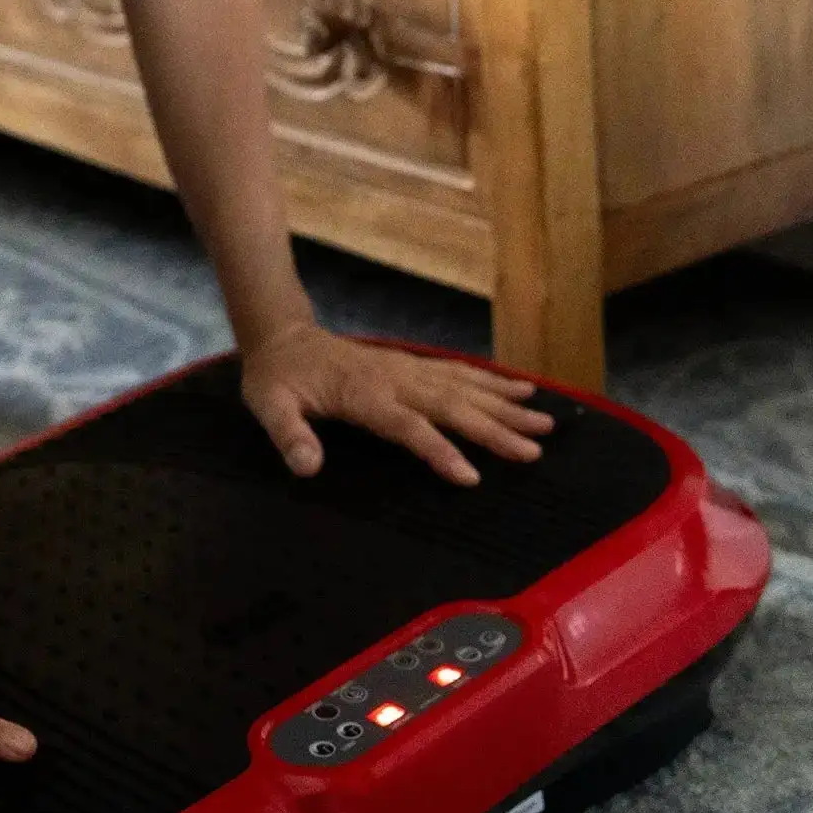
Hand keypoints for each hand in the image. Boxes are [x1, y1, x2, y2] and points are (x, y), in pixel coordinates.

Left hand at [240, 320, 554, 485]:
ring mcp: (405, 369)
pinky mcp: (410, 365)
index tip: (471, 476)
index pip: (407, 426)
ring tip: (545, 419)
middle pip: (450, 405)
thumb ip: (289, 435)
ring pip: (462, 387)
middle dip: (495, 428)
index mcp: (363, 395)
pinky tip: (517, 389)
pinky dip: (490, 381)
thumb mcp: (268, 406)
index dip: (438, 450)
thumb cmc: (277, 379)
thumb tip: (307, 467)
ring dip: (504, 404)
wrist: (282, 337)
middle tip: (536, 449)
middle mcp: (393, 379)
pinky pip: (456, 372)